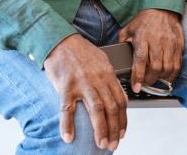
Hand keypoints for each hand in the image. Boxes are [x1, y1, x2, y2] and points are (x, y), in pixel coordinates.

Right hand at [44, 33, 126, 150]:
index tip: (122, 132)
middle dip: (114, 128)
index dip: (123, 118)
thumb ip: (109, 78)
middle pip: (112, 107)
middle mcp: (99, 80)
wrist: (63, 41)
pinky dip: (68, 125)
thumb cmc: (82, 52)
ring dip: (100, 129)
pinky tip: (69, 137)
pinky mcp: (66, 87)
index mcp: (108, 74)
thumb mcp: (102, 61)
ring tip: (102, 144)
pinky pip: (67, 109)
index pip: (121, 100)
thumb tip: (117, 93)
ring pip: (96, 110)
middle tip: (113, 144)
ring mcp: (83, 83)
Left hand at [118, 8, 183, 92]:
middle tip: (145, 83)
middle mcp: (158, 41)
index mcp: (143, 37)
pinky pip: (178, 63)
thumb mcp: (128, 29)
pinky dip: (173, 73)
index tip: (136, 88)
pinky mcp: (179, 44)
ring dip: (162, 78)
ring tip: (156, 79)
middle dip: (150, 80)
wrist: (162, 8)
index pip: (141, 61)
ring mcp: (170, 43)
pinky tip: (167, 75)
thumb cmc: (144, 20)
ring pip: (169, 67)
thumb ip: (122, 42)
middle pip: (156, 67)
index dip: (138, 76)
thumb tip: (117, 56)